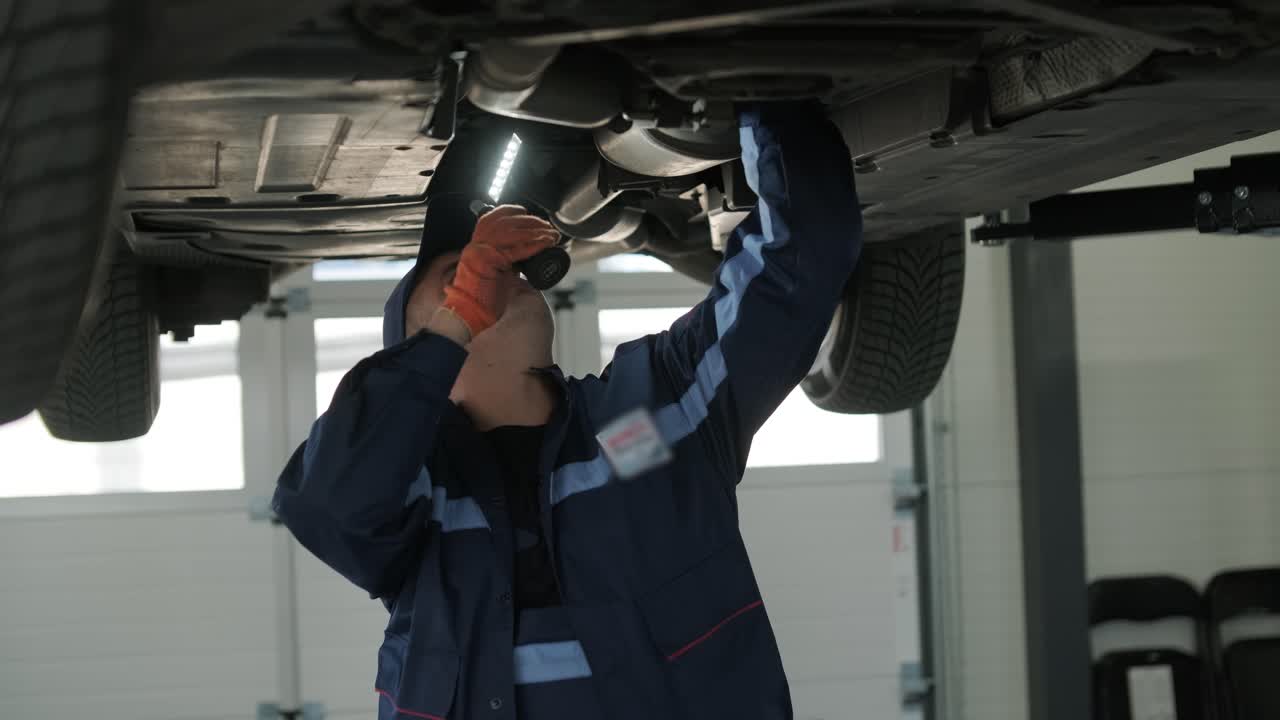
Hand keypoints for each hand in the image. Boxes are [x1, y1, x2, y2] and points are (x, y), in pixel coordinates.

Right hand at [442, 205, 558, 335]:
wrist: (470, 314)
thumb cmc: (484, 297)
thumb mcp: (495, 269)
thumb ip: (505, 257)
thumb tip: (526, 250)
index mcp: (477, 243)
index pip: (494, 216)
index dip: (515, 212)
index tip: (532, 216)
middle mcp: (477, 244)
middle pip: (506, 222)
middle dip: (531, 222)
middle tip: (548, 227)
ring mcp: (480, 252)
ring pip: (512, 232)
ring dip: (537, 232)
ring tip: (552, 235)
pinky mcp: (488, 263)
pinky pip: (515, 249)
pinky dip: (534, 244)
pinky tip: (546, 243)